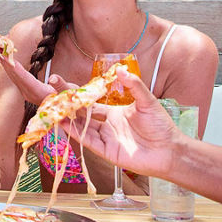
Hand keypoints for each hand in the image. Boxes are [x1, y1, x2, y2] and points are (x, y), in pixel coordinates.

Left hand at [0, 52, 68, 106]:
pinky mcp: (26, 90)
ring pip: (13, 75)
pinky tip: (5, 59)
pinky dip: (9, 66)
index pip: (23, 77)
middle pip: (14, 74)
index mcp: (38, 92)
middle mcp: (29, 93)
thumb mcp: (68, 92)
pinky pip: (15, 76)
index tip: (5, 56)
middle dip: (4, 60)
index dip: (14, 66)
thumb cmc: (68, 99)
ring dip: (5, 61)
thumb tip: (53, 79)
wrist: (67, 110)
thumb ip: (61, 85)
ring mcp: (26, 92)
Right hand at [63, 68, 182, 177]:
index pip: (91, 101)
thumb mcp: (147, 101)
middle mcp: (107, 125)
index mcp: (114, 112)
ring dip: (68, 118)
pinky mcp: (107, 152)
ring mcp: (106, 139)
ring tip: (53, 108)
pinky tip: (65, 124)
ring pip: (82, 127)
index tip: (62, 82)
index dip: (77, 93)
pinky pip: (88, 141)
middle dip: (67, 103)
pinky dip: (76, 133)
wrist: (170, 151)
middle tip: (51, 92)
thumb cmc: (161, 126)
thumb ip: (134, 86)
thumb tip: (120, 69)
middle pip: (83, 113)